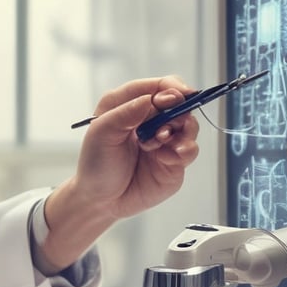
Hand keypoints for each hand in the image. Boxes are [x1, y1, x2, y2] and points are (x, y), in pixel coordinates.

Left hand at [37, 75, 199, 271]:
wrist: (101, 200)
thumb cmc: (96, 164)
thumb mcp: (101, 134)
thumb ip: (125, 113)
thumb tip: (151, 98)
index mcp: (129, 105)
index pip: (158, 86)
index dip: (171, 88)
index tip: (176, 97)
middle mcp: (149, 119)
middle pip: (180, 102)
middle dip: (178, 111)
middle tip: (164, 127)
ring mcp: (164, 140)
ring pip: (189, 124)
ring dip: (181, 131)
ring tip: (159, 142)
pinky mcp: (174, 161)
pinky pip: (190, 149)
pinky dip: (184, 150)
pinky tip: (167, 157)